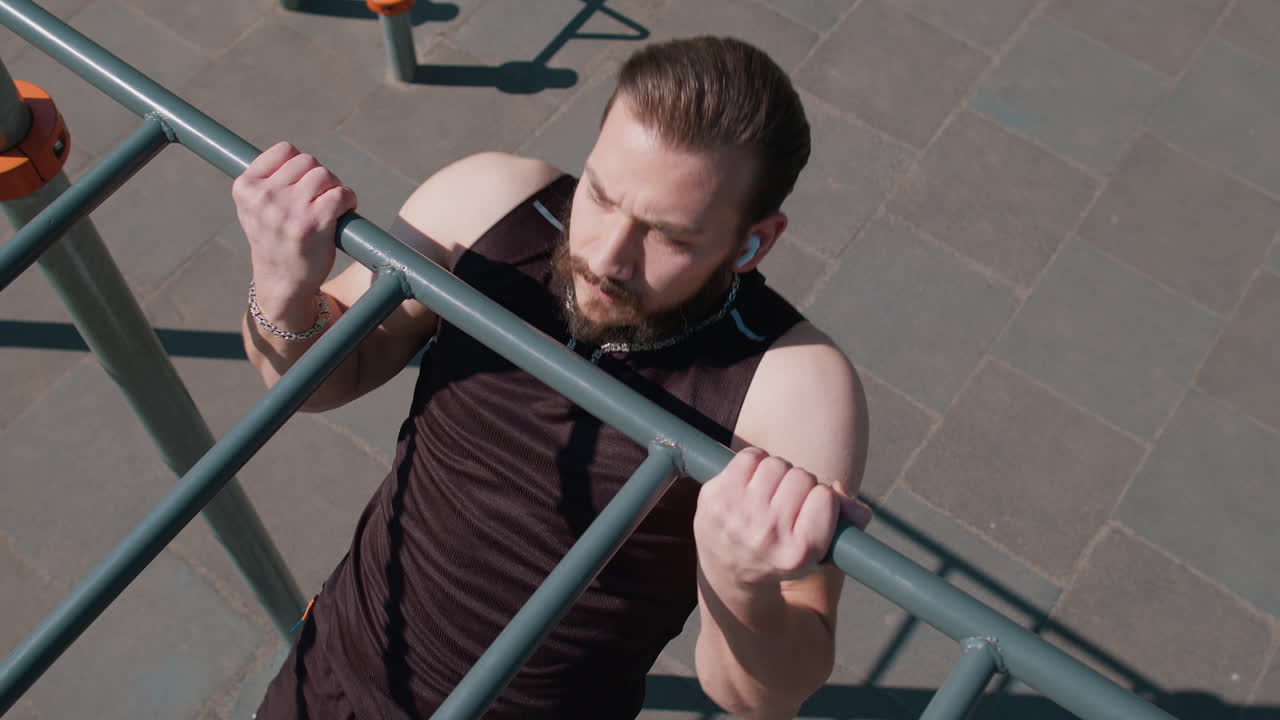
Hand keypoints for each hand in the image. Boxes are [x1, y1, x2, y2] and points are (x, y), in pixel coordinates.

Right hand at [232, 142, 357, 309]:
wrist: (281, 281)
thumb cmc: (273, 240)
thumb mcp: (254, 208)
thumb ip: (266, 181)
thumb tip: (290, 155)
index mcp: (246, 187)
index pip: (284, 150)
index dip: (300, 164)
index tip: (302, 183)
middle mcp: (264, 197)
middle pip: (307, 161)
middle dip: (320, 176)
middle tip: (320, 196)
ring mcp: (289, 210)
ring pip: (324, 175)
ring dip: (335, 187)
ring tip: (331, 204)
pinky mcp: (314, 223)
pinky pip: (341, 194)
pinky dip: (348, 199)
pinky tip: (345, 210)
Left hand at [694, 447, 872, 588]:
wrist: (729, 569)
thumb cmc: (782, 551)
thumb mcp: (820, 550)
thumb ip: (847, 524)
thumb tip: (856, 506)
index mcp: (798, 553)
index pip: (826, 496)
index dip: (821, 497)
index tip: (811, 511)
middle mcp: (767, 535)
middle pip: (801, 477)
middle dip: (799, 485)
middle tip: (787, 503)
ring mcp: (737, 515)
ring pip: (776, 464)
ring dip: (777, 473)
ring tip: (769, 494)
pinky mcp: (715, 497)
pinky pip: (749, 456)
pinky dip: (753, 463)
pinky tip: (750, 484)